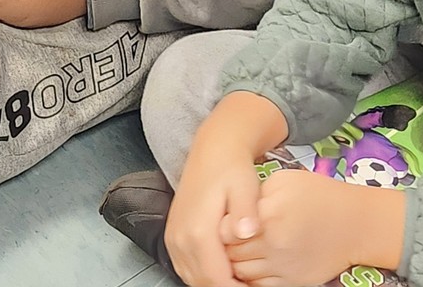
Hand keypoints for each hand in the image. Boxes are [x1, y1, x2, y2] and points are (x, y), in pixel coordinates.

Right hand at [166, 147, 261, 286]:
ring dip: (213, 283)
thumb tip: (247, 232)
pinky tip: (223, 269)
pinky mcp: (173, 236)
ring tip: (239, 280)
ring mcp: (174, 238)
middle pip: (203, 284)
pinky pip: (185, 268)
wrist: (213, 149)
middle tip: (250, 285)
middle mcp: (180, 238)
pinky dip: (203, 275)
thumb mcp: (246, 186)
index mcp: (198, 231)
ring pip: (192, 279)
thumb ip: (246, 212)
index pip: (216, 281)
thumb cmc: (232, 167)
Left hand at [224, 169, 406, 286]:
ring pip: (241, 272)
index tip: (225, 217)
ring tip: (240, 248)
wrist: (353, 224)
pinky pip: (258, 286)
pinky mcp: (290, 282)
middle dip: (226, 245)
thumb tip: (233, 210)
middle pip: (231, 252)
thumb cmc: (318, 196)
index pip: (226, 228)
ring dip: (235, 262)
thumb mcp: (285, 180)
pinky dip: (250, 278)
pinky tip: (253, 262)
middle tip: (228, 234)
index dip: (222, 224)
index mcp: (269, 214)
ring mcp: (281, 267)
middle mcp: (272, 244)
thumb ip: (255, 195)